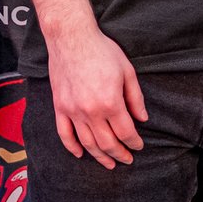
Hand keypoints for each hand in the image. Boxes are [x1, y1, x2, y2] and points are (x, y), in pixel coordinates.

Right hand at [48, 24, 146, 166]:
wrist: (71, 37)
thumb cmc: (101, 51)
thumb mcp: (127, 71)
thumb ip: (135, 98)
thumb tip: (142, 118)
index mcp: (110, 102)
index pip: (125, 132)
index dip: (134, 142)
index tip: (139, 146)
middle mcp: (90, 111)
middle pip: (107, 143)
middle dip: (119, 154)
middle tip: (127, 159)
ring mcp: (73, 111)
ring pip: (87, 143)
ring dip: (99, 156)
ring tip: (109, 164)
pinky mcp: (60, 107)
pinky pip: (64, 134)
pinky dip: (72, 147)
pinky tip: (80, 154)